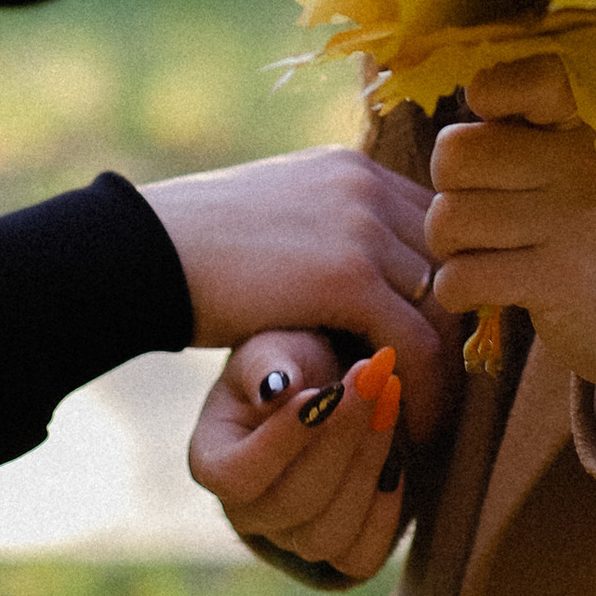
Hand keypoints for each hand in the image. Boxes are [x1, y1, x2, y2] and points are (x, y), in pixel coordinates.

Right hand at [140, 145, 445, 420]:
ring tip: (430, 413)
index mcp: (351, 169)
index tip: (435, 341)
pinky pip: (415, 343)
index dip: (443, 286)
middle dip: (450, 329)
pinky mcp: (348, 277)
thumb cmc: (199, 250)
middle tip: (446, 387)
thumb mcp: (279, 222)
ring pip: (442, 305)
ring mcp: (361, 227)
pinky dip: (422, 391)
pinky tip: (411, 426)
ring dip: (443, 366)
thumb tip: (364, 278)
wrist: (144, 254)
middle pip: (448, 264)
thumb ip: (329, 235)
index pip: (435, 227)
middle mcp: (366, 187)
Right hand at [189, 330, 408, 579]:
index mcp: (212, 461)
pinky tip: (398, 458)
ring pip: (328, 533)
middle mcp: (246, 513)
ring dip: (369, 465)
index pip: (236, 475)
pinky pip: (361, 557)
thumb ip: (267, 363)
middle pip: (293, 503)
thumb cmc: (287, 364)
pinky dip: (386, 511)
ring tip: (390, 405)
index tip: (325, 392)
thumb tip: (276, 388)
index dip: (281, 442)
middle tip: (374, 378)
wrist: (323, 392)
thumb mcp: (270, 347)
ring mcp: (291, 539)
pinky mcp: (338, 551)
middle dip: (342, 438)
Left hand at [428, 52, 595, 408]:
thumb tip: (459, 109)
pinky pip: (459, 277)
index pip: (536, 77)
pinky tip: (485, 290)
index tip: (492, 118)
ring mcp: (576, 221)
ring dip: (449, 247)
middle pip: (454, 154)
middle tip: (479, 211)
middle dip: (447, 191)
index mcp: (586, 124)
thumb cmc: (574, 225)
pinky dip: (456, 290)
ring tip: (485, 252)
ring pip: (448, 219)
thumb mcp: (564, 163)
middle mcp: (586, 163)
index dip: (493, 91)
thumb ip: (515, 129)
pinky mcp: (559, 278)